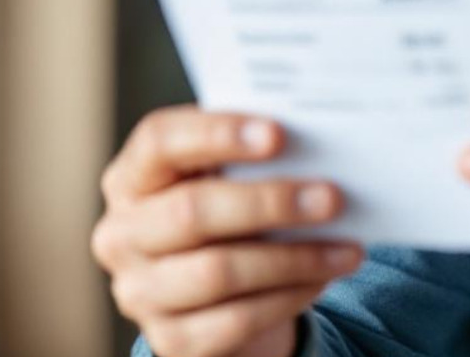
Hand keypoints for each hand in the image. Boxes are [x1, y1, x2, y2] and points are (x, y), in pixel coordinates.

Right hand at [91, 105, 364, 356]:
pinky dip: (288, 297)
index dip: (216, 133)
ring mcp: (138, 292)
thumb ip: (252, 158)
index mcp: (132, 178)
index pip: (158, 142)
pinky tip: (323, 278)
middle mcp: (122, 235)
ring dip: (294, 258)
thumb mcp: (230, 179)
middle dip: (270, 203)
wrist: (223, 295)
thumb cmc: (232, 216)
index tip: (278, 134)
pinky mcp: (170, 340)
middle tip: (333, 197)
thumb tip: (317, 144)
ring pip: (218, 272)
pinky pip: (235, 320)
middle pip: (191, 212)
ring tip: (347, 248)